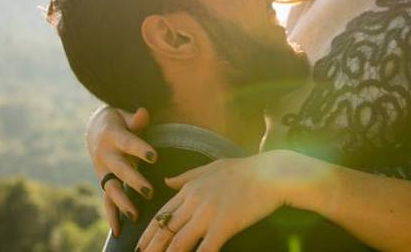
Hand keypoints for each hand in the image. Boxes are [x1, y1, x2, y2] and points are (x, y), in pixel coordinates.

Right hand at [87, 105, 156, 233]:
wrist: (94, 129)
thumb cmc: (118, 120)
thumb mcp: (124, 114)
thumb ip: (135, 119)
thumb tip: (144, 114)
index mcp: (114, 136)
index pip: (129, 143)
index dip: (140, 150)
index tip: (155, 157)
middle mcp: (106, 155)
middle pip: (121, 169)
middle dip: (134, 181)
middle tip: (149, 192)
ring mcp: (103, 170)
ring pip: (112, 188)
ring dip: (123, 203)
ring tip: (135, 216)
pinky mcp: (104, 181)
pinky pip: (107, 200)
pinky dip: (112, 216)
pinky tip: (118, 231)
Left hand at [137, 151, 314, 251]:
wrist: (270, 173)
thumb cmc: (244, 170)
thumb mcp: (211, 167)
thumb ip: (187, 176)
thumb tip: (165, 181)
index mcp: (190, 188)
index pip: (162, 214)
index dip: (149, 233)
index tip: (140, 246)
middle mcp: (194, 201)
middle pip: (166, 229)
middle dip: (151, 247)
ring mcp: (208, 214)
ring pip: (179, 241)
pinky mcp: (224, 225)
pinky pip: (205, 248)